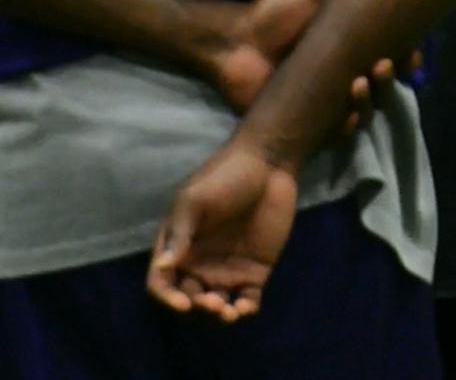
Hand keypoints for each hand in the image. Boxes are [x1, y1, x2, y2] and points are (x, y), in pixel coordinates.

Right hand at [145, 141, 299, 321]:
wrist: (268, 164)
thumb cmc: (224, 176)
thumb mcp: (195, 200)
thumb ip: (180, 233)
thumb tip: (162, 266)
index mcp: (177, 247)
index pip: (162, 282)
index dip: (167, 297)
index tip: (183, 303)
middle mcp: (197, 263)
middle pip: (188, 298)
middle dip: (196, 307)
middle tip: (213, 303)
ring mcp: (226, 268)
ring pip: (215, 304)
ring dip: (218, 314)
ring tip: (229, 312)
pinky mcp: (255, 270)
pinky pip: (246, 299)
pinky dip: (245, 309)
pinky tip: (246, 309)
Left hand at [200, 0, 414, 134]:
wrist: (234, 41)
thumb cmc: (272, 15)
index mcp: (347, 48)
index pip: (386, 56)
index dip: (404, 57)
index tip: (412, 53)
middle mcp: (341, 75)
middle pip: (380, 85)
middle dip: (390, 78)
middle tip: (386, 64)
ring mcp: (325, 101)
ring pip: (364, 109)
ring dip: (371, 100)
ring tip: (361, 83)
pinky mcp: (306, 122)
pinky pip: (335, 133)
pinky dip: (347, 126)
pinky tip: (348, 116)